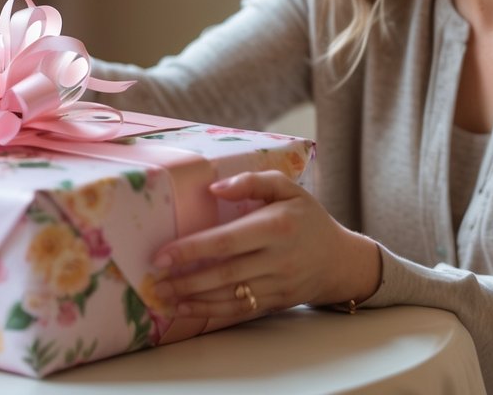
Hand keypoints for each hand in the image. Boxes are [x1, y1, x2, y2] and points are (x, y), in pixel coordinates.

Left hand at [150, 170, 380, 317]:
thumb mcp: (287, 188)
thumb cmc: (307, 217)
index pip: (228, 240)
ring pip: (229, 296)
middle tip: (153, 280)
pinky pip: (238, 310)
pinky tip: (186, 309)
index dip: (193, 249)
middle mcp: (278, 258)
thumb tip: (214, 188)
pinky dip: (210, 312)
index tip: (163, 254)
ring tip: (162, 297)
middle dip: (185, 279)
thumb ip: (252, 181)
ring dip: (192, 299)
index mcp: (278, 225)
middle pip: (224, 272)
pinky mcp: (275, 301)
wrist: (339, 259)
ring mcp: (277, 284)